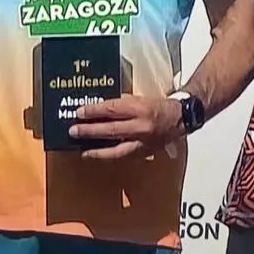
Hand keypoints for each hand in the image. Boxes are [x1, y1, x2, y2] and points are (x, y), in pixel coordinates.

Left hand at [69, 95, 183, 159]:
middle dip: (90, 131)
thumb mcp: (139, 98)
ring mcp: (143, 142)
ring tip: (83, 151)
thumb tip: (101, 109)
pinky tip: (100, 155)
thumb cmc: (158, 105)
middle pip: (111, 130)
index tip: (79, 112)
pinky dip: (110, 156)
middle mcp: (141, 126)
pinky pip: (124, 156)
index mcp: (139, 108)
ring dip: (97, 150)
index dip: (93, 111)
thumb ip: (121, 103)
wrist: (180, 118)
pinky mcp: (145, 153)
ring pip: (116, 149)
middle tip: (73, 131)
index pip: (112, 109)